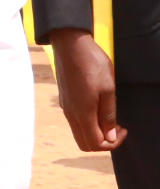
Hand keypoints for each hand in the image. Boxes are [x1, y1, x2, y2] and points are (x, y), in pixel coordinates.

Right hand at [48, 28, 123, 150]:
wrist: (70, 44)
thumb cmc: (92, 64)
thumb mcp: (108, 89)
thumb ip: (108, 115)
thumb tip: (110, 137)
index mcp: (82, 114)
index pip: (95, 144)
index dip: (113, 143)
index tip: (124, 129)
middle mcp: (71, 114)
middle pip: (84, 143)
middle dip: (103, 143)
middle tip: (118, 129)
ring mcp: (65, 107)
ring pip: (79, 132)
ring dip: (96, 133)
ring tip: (110, 118)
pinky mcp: (64, 99)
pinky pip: (76, 121)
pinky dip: (89, 123)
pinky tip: (99, 108)